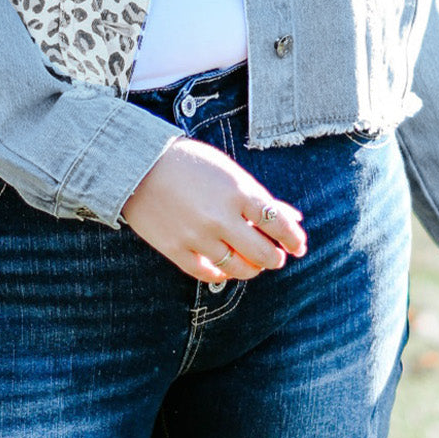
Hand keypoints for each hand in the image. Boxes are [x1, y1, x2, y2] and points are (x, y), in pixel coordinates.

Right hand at [121, 137, 306, 282]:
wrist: (139, 165)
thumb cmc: (190, 163)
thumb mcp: (229, 172)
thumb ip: (258, 197)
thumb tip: (293, 217)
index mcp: (238, 192)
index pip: (278, 223)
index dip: (294, 238)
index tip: (299, 246)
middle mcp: (221, 217)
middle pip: (262, 253)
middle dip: (275, 258)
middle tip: (277, 257)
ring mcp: (198, 236)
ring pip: (239, 268)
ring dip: (252, 269)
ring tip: (254, 264)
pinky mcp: (177, 250)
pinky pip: (208, 274)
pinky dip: (222, 274)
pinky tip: (226, 268)